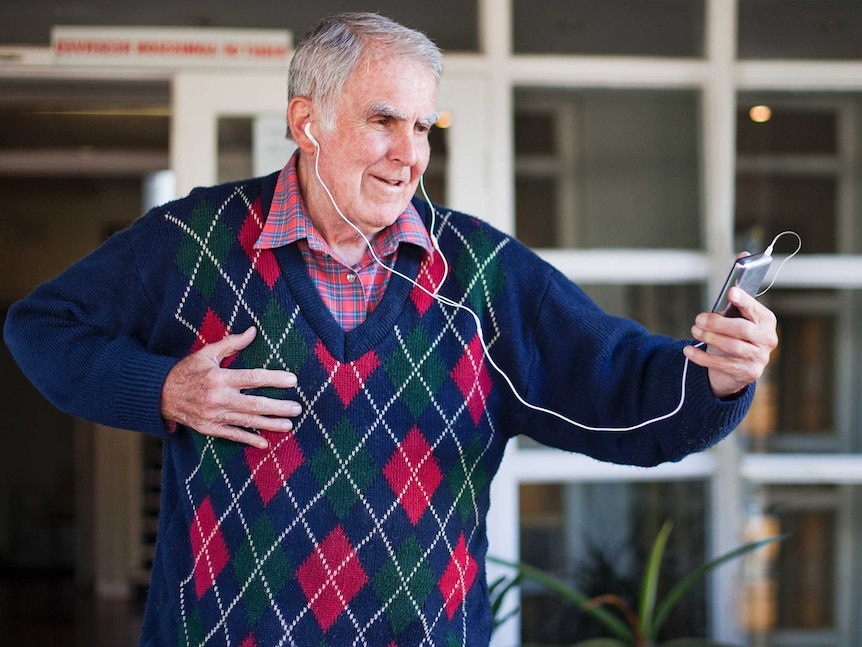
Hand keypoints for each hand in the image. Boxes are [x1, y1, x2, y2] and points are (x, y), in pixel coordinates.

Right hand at [160, 326, 301, 448]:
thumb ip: (232, 343)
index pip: (253, 378)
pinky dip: (249, 440)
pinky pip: (232, 436)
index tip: (292, 380)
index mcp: (219, 377)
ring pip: (247, 422)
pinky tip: (264, 443)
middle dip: (278, 407)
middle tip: (297, 409)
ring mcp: (213, 416)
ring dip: (270, 425)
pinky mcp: (208, 428)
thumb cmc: (186, 370)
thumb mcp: (207, 353)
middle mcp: (218, 398)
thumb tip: (253, 331)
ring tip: (289, 425)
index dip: (274, 380)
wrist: (158, 394)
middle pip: (254, 404)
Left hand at [682, 287, 777, 398]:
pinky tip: (688, 351)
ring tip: (695, 331)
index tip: (730, 292)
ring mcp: (759, 358)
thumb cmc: (733, 337)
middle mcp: (767, 340)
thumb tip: (722, 301)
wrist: (736, 369)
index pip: (755, 310)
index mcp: (766, 322)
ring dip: (709, 337)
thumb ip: (730, 311)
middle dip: (717, 323)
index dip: (744, 301)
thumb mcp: (734, 321)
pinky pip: (721, 364)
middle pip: (742, 329)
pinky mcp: (747, 373)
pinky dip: (701, 357)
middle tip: (699, 319)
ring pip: (732, 346)